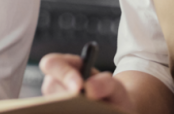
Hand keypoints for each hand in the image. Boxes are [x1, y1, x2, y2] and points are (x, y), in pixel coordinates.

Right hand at [40, 54, 173, 113]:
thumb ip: (108, 86)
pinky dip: (69, 111)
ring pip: (54, 103)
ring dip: (67, 106)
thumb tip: (91, 85)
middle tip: (81, 99)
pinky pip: (62, 111)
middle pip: (49, 87)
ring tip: (92, 107)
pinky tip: (86, 113)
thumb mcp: (120, 91)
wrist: (124, 112)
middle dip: (63, 93)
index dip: (63, 72)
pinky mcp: (63, 111)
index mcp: (68, 70)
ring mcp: (59, 102)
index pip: (52, 64)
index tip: (80, 84)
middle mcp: (58, 88)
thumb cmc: (120, 99)